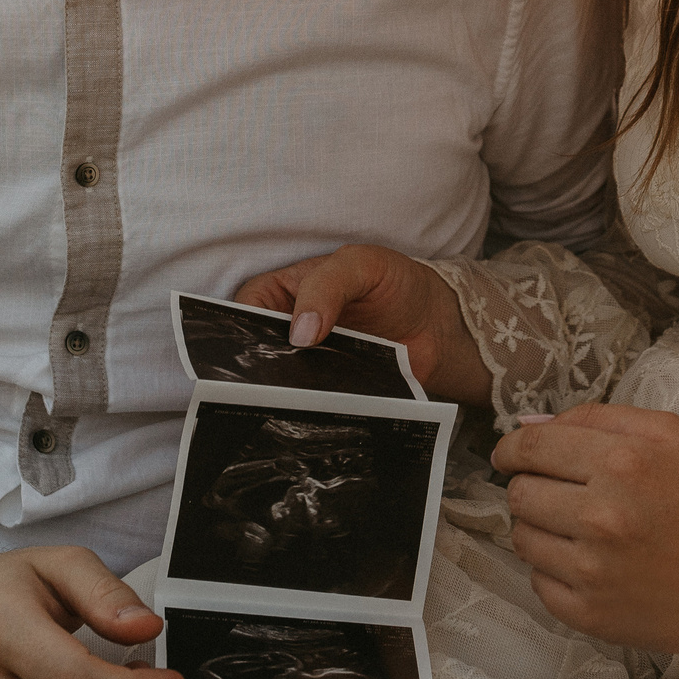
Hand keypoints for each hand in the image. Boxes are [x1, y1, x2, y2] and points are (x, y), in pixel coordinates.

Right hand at [235, 245, 490, 404]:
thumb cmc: (397, 282)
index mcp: (282, 292)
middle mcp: (287, 329)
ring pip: (277, 382)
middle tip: (269, 379)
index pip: (242, 310)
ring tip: (291, 398)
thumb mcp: (361, 265)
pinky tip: (314, 412)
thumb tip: (299, 332)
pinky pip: (307, 404)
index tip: (249, 349)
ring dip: (282, 391)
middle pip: (253, 351)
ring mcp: (305, 364)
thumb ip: (328, 286)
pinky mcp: (327, 392)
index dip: (239, 329)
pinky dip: (308, 409)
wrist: (439, 326)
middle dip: (257, 365)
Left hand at [491, 405, 678, 659]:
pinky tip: (587, 560)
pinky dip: (553, 568)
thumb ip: (599, 419)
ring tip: (576, 525)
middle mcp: (603, 517)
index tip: (509, 453)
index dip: (512, 448)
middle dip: (529, 485)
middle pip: (520, 493)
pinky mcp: (593, 615)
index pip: (531, 449)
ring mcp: (594, 572)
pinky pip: (538, 583)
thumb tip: (530, 424)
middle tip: (556, 489)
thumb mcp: (672, 434)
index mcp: (623, 463)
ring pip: (523, 538)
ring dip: (539, 526)